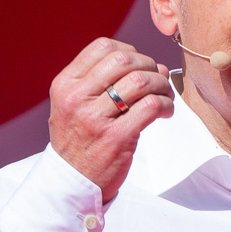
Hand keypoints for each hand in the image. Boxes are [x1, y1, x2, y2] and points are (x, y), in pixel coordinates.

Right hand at [49, 38, 174, 202]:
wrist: (71, 184)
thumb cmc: (78, 142)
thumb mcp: (72, 106)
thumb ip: (100, 82)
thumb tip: (150, 64)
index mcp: (65, 85)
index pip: (103, 48)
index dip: (130, 51)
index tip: (140, 65)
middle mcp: (77, 98)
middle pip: (124, 60)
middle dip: (149, 65)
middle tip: (157, 80)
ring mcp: (95, 118)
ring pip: (141, 81)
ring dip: (161, 85)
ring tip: (164, 96)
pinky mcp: (116, 138)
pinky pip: (150, 106)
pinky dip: (165, 105)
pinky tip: (164, 112)